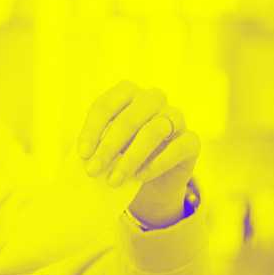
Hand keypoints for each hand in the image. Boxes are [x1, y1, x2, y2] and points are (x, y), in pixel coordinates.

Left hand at [76, 81, 199, 228]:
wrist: (150, 181)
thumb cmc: (120, 155)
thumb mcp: (104, 148)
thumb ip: (96, 146)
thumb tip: (86, 157)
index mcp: (127, 93)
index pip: (106, 105)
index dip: (92, 130)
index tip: (82, 155)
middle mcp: (153, 99)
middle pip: (130, 118)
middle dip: (109, 146)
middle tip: (93, 170)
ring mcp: (175, 117)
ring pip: (154, 131)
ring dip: (131, 158)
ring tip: (113, 180)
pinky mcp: (191, 140)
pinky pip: (178, 147)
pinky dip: (157, 163)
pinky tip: (140, 177)